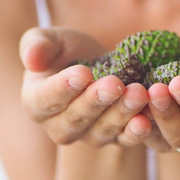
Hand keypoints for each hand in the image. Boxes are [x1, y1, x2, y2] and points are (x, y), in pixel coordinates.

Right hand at [19, 27, 151, 145]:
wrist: (97, 63)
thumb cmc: (68, 51)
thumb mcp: (51, 40)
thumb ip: (37, 45)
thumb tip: (31, 59)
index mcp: (37, 102)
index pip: (47, 99)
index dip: (64, 87)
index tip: (83, 73)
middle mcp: (59, 126)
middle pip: (77, 118)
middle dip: (97, 101)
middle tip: (115, 84)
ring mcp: (88, 134)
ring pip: (103, 129)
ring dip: (121, 113)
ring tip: (138, 94)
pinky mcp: (114, 137)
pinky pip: (124, 139)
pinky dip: (136, 132)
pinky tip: (148, 120)